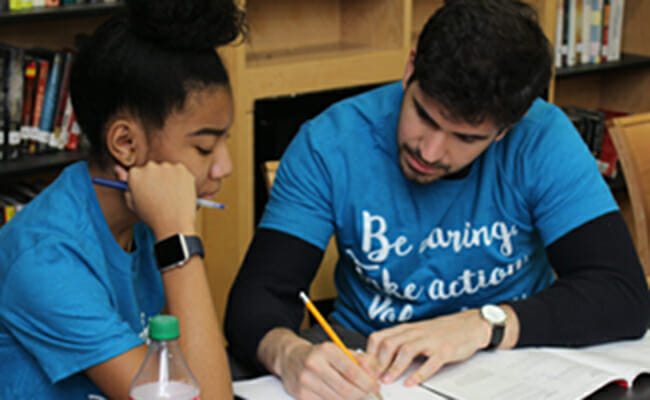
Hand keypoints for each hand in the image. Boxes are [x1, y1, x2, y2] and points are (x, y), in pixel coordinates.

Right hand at [114, 162, 196, 237]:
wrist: (174, 225)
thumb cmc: (151, 217)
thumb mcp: (132, 203)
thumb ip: (125, 184)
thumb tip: (117, 168)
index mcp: (134, 174)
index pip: (136, 173)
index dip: (143, 185)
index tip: (149, 192)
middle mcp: (149, 167)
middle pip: (151, 169)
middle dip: (155, 179)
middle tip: (161, 196)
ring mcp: (167, 167)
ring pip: (166, 169)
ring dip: (167, 178)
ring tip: (170, 197)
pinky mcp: (182, 169)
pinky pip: (179, 171)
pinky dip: (180, 179)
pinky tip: (179, 193)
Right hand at [264, 330, 380, 399]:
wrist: (290, 358)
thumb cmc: (319, 355)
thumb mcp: (339, 350)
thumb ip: (360, 359)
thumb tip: (377, 372)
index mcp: (326, 350)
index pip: (352, 371)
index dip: (368, 382)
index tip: (376, 386)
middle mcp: (314, 364)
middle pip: (346, 389)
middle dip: (362, 395)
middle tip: (370, 395)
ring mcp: (306, 381)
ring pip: (337, 399)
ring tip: (358, 397)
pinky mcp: (301, 395)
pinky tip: (343, 398)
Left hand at [366, 309, 490, 386]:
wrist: (469, 325)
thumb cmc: (439, 332)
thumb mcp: (416, 334)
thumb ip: (398, 344)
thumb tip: (376, 360)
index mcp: (405, 330)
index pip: (379, 337)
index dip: (368, 353)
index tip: (362, 368)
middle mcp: (415, 333)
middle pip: (389, 343)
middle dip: (378, 362)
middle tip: (371, 378)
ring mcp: (430, 341)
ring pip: (406, 351)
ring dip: (394, 367)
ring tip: (387, 381)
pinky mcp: (444, 351)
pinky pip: (429, 363)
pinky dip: (418, 374)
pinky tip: (410, 382)